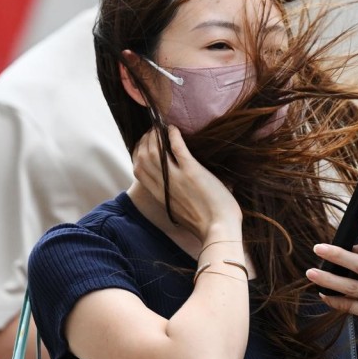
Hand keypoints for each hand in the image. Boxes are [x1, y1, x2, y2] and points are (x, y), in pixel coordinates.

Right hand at [132, 125, 241, 240]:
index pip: (138, 169)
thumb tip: (178, 191)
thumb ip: (174, 200)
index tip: (145, 144)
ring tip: (162, 128)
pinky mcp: (192, 172)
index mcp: (159, 196)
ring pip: (156, 150)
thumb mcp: (180, 213)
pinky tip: (174, 129)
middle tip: (154, 131)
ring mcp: (176, 178)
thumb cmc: (206, 224)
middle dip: (146, 140)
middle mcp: (164, 185)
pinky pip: (177, 148)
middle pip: (144, 156)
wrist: (219, 230)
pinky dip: (173, 135)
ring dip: (157, 135)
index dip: (138, 153)